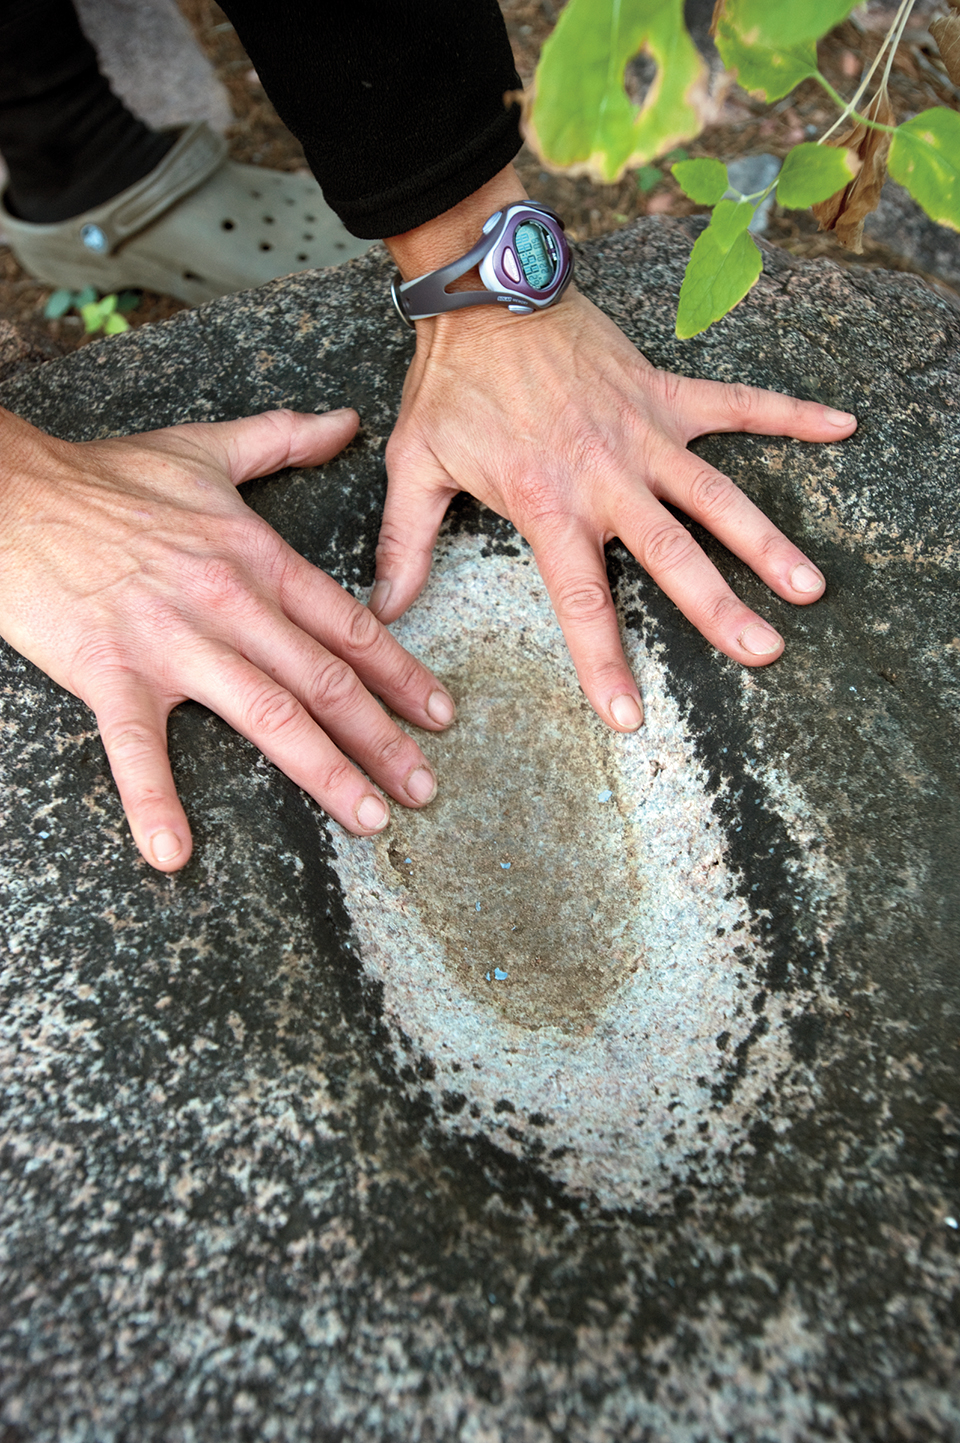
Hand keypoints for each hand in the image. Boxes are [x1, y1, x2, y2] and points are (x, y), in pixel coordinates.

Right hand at [0, 406, 455, 871]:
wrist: (10, 490)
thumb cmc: (106, 475)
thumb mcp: (205, 448)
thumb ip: (283, 437)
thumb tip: (346, 422)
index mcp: (255, 556)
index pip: (348, 623)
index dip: (402, 673)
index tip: (440, 714)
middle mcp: (229, 601)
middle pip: (324, 679)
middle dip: (383, 738)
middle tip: (425, 787)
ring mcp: (170, 640)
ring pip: (267, 713)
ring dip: (324, 771)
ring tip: (370, 818)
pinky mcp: (108, 672)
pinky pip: (135, 748)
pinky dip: (153, 802)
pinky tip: (174, 854)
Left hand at [375, 168, 856, 732]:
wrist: (486, 291)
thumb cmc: (451, 384)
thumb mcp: (414, 465)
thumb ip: (404, 543)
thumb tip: (385, 611)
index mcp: (546, 503)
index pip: (582, 598)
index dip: (604, 662)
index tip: (630, 716)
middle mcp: (606, 476)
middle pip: (671, 553)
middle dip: (718, 608)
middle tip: (763, 653)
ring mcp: (643, 433)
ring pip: (716, 494)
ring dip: (764, 540)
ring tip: (807, 586)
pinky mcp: (665, 393)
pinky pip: (737, 405)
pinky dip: (790, 414)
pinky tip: (842, 428)